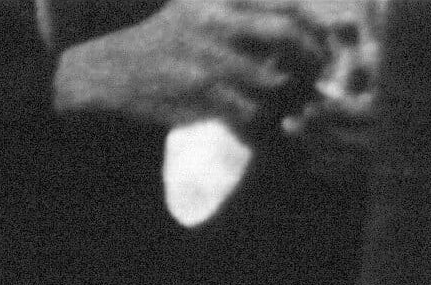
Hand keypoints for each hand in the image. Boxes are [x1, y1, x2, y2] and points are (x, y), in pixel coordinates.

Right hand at [48, 0, 321, 135]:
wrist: (105, 72)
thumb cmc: (155, 44)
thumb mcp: (193, 9)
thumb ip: (234, 11)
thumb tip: (285, 22)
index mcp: (223, 0)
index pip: (289, 7)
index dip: (317, 28)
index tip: (325, 47)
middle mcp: (219, 23)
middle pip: (288, 36)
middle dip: (312, 60)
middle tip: (317, 78)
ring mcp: (209, 59)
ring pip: (272, 79)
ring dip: (287, 97)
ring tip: (290, 105)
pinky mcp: (198, 95)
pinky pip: (246, 111)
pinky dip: (260, 122)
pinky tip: (261, 126)